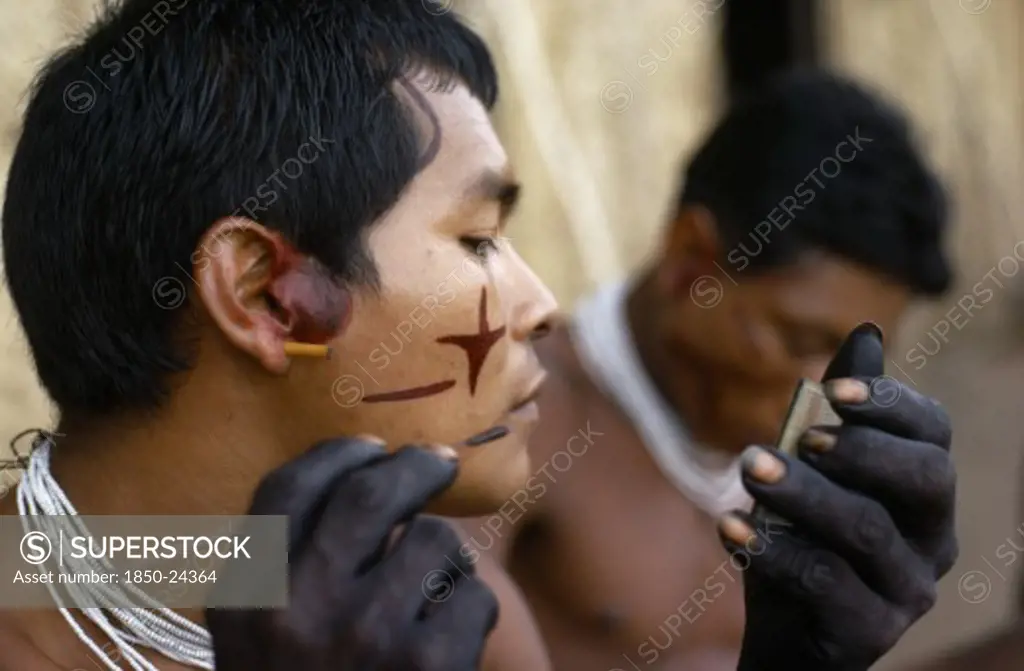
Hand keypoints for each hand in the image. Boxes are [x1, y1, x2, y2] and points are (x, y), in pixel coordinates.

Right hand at [206, 438, 498, 669]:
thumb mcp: (258, 637)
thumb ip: (286, 562)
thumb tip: (363, 473)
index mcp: (249, 597)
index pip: (288, 489)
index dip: (336, 456)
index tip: (370, 447)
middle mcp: (302, 609)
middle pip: (371, 494)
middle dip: (414, 467)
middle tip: (437, 463)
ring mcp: (369, 636)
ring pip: (436, 541)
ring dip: (445, 555)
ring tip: (431, 589)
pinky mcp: (430, 666)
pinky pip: (473, 595)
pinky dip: (469, 607)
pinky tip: (447, 638)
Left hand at [724, 322, 956, 670]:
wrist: (782, 632)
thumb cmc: (800, 538)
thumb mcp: (811, 474)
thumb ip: (833, 414)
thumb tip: (865, 333)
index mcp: (922, 490)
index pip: (933, 434)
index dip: (890, 404)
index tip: (831, 390)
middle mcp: (932, 539)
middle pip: (926, 478)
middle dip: (860, 448)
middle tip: (800, 436)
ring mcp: (907, 590)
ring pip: (867, 529)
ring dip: (801, 492)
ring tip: (748, 467)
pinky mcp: (870, 633)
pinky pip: (824, 583)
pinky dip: (771, 549)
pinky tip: (730, 525)